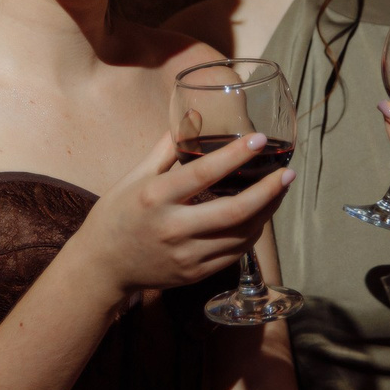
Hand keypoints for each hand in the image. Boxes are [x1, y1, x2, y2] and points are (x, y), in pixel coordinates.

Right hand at [73, 133, 293, 296]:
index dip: (235, 156)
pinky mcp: (195, 273)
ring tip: (279, 191)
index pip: (203, 174)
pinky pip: (234, 253)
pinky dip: (252, 233)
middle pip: (234, 212)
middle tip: (287, 173)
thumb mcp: (134, 176)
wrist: (102, 267)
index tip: (259, 140)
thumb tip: (193, 116)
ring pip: (240, 235)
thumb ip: (166, 148)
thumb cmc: (116, 216)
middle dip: (268, 192)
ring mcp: (186, 255)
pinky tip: (260, 216)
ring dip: (266, 212)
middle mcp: (173, 229)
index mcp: (156, 198)